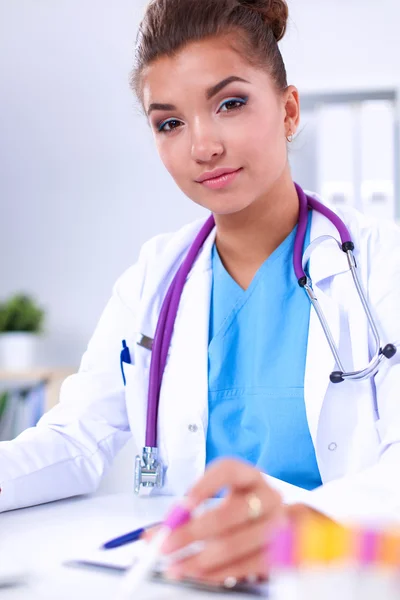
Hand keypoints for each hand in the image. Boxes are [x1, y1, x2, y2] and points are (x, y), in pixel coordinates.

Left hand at [160, 458, 285, 585]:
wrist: (282, 525)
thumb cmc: (240, 509)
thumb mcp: (217, 500)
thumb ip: (184, 515)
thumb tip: (151, 535)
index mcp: (250, 476)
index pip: (229, 470)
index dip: (206, 485)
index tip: (183, 504)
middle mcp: (268, 497)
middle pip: (230, 513)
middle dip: (193, 532)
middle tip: (166, 545)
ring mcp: (277, 526)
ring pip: (235, 544)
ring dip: (199, 559)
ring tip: (175, 566)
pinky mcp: (280, 554)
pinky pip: (244, 567)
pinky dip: (216, 573)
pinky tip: (197, 573)